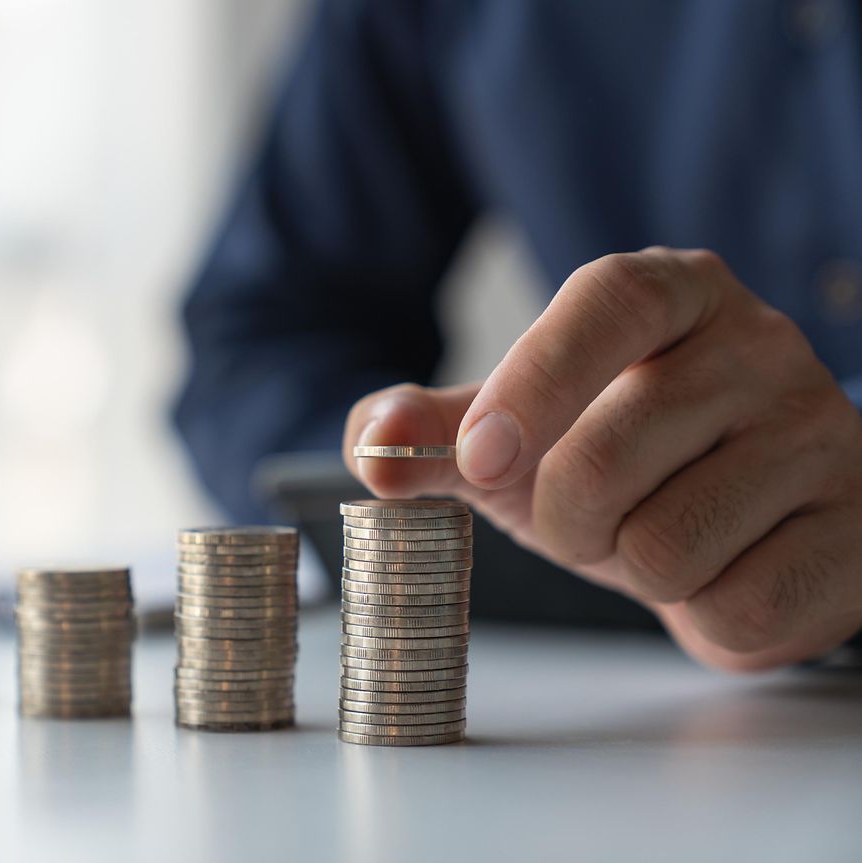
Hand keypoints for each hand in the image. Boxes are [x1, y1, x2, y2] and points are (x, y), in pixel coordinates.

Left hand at [343, 248, 861, 670]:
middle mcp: (759, 345)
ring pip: (671, 548)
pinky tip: (722, 573)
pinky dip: (702, 619)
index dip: (533, 382)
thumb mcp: (522, 429)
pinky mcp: (861, 529)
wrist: (747, 519)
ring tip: (660, 536)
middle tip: (584, 518)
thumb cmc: (621, 455)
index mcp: (671, 292)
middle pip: (609, 454)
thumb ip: (438, 429)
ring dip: (633, 571)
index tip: (479, 459)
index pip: (608, 304)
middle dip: (563, 519)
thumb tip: (375, 446)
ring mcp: (825, 433)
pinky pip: (739, 609)